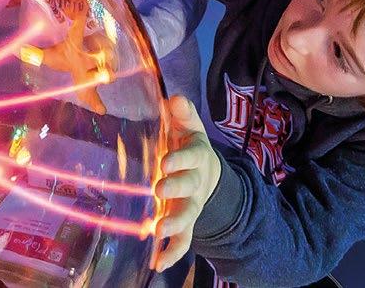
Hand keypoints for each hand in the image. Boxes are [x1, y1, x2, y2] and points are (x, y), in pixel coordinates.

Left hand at [151, 96, 220, 271]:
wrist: (207, 173)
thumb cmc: (189, 146)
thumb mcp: (188, 127)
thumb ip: (183, 114)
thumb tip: (175, 99)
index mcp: (197, 158)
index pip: (190, 158)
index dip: (179, 160)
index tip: (165, 163)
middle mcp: (195, 183)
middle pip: (189, 188)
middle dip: (176, 189)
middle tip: (159, 191)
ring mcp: (190, 205)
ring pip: (187, 217)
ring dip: (174, 225)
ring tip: (158, 232)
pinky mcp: (184, 222)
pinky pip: (183, 241)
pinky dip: (172, 253)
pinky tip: (157, 264)